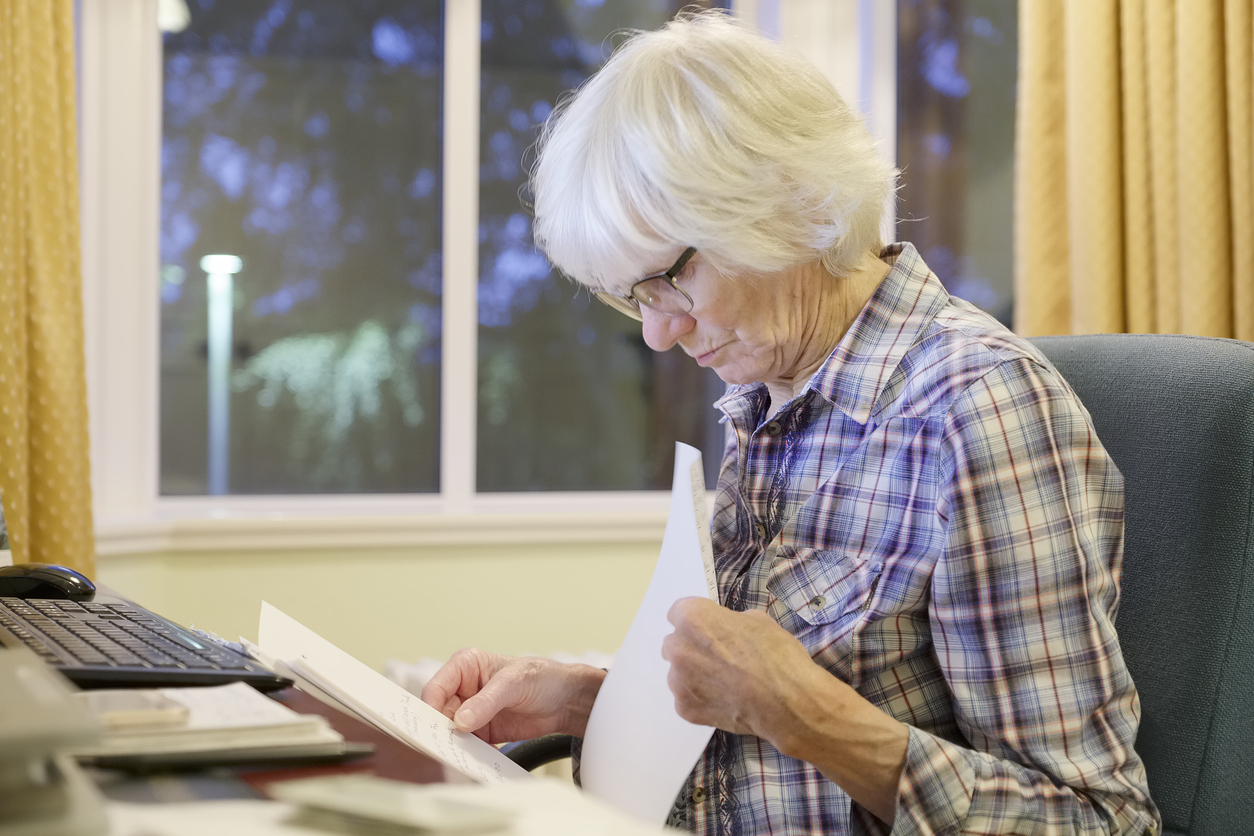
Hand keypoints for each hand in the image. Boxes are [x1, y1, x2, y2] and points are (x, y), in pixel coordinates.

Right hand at [419, 648, 604, 743]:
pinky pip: (466, 745)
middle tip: (442, 746)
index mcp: (465, 666)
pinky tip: (474, 761)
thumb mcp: (514, 683)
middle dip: (438, 730)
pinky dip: (468, 754)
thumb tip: (461, 720)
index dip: (430, 707)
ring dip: (453, 745)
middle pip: (437, 713)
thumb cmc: (542, 677)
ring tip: (460, 756)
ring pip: (449, 732)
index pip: (436, 687)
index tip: (433, 726)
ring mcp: (470, 712)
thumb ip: (487, 701)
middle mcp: (462, 689)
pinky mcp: (481, 732)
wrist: (565, 701)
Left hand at [661, 597, 819, 742]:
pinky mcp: (684, 708)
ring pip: (678, 673)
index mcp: (693, 618)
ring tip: (724, 683)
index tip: (706, 629)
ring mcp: (678, 681)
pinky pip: (687, 698)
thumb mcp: (757, 621)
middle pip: (674, 643)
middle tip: (717, 658)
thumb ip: (729, 622)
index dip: (695, 620)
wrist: (787, 702)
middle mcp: (678, 647)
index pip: (677, 612)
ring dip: (694, 675)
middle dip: (691, 648)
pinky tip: (725, 701)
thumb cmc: (776, 655)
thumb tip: (725, 630)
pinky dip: (701, 700)